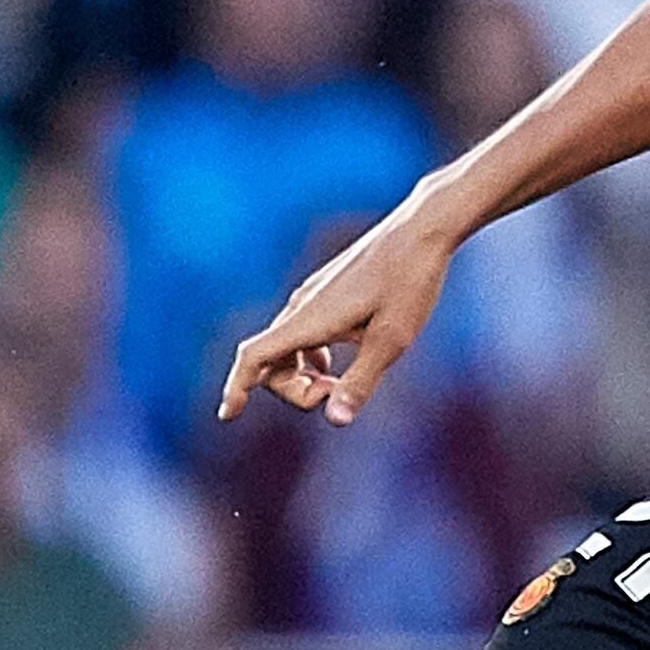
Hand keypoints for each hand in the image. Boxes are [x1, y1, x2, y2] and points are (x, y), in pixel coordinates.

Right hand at [216, 203, 456, 426]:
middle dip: (294, 390)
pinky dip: (310, 357)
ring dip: (302, 376)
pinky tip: (333, 366)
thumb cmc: (410, 282)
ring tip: (338, 385)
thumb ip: (361, 381)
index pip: (254, 356)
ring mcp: (313, 296)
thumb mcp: (392, 340)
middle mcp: (302, 305)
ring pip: (286, 347)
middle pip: (270, 361)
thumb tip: (335, 420)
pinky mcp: (327, 291)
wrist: (422, 229)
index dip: (237, 386)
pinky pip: (302, 332)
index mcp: (310, 318)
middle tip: (335, 395)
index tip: (227, 414)